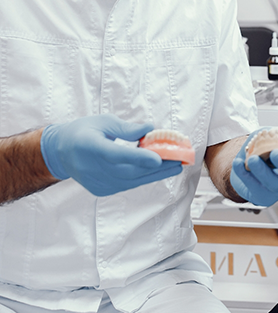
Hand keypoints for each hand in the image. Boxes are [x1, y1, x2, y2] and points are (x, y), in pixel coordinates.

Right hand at [40, 114, 182, 195]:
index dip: (138, 158)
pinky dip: (144, 177)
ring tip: (176, 166)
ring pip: (132, 180)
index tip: (158, 158)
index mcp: (91, 147)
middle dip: (158, 166)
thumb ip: (127, 128)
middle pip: (130, 170)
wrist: (60, 152)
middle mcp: (94, 169)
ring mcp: (98, 182)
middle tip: (181, 159)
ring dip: (156, 174)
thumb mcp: (103, 122)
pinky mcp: (102, 190)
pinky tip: (159, 170)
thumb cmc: (83, 131)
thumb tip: (150, 128)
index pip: (117, 155)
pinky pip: (128, 184)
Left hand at [230, 130, 277, 205]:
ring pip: (274, 183)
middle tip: (275, 153)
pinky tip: (238, 163)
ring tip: (252, 160)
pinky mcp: (263, 195)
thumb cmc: (265, 152)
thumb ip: (270, 134)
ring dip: (262, 171)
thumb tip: (266, 134)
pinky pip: (254, 187)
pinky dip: (244, 174)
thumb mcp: (270, 138)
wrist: (249, 168)